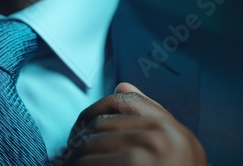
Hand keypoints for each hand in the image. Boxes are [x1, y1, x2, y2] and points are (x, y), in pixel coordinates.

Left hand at [57, 83, 206, 165]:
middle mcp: (161, 136)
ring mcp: (144, 154)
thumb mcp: (174, 149)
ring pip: (88, 144)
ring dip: (72, 157)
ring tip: (68, 165)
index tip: (80, 128)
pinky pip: (87, 162)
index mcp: (172, 129)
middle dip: (79, 139)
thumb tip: (122, 84)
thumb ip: (151, 116)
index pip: (121, 100)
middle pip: (100, 124)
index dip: (94, 111)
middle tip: (68, 155)